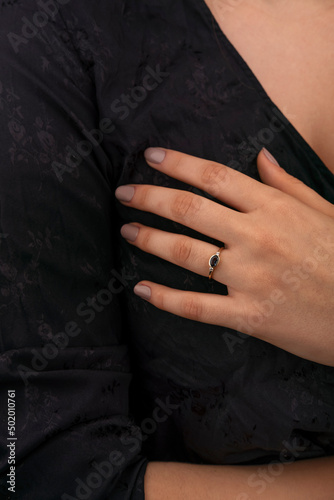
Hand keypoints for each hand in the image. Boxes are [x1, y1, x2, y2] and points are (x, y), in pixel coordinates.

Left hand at [115, 148, 333, 365]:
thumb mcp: (326, 211)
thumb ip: (288, 184)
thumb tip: (261, 156)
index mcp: (275, 208)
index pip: (214, 176)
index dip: (178, 164)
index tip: (151, 157)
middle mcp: (257, 238)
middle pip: (190, 209)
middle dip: (151, 197)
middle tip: (125, 193)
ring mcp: (251, 278)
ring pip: (187, 254)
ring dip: (150, 239)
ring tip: (128, 231)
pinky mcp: (249, 316)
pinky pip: (197, 306)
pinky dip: (166, 298)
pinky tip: (142, 289)